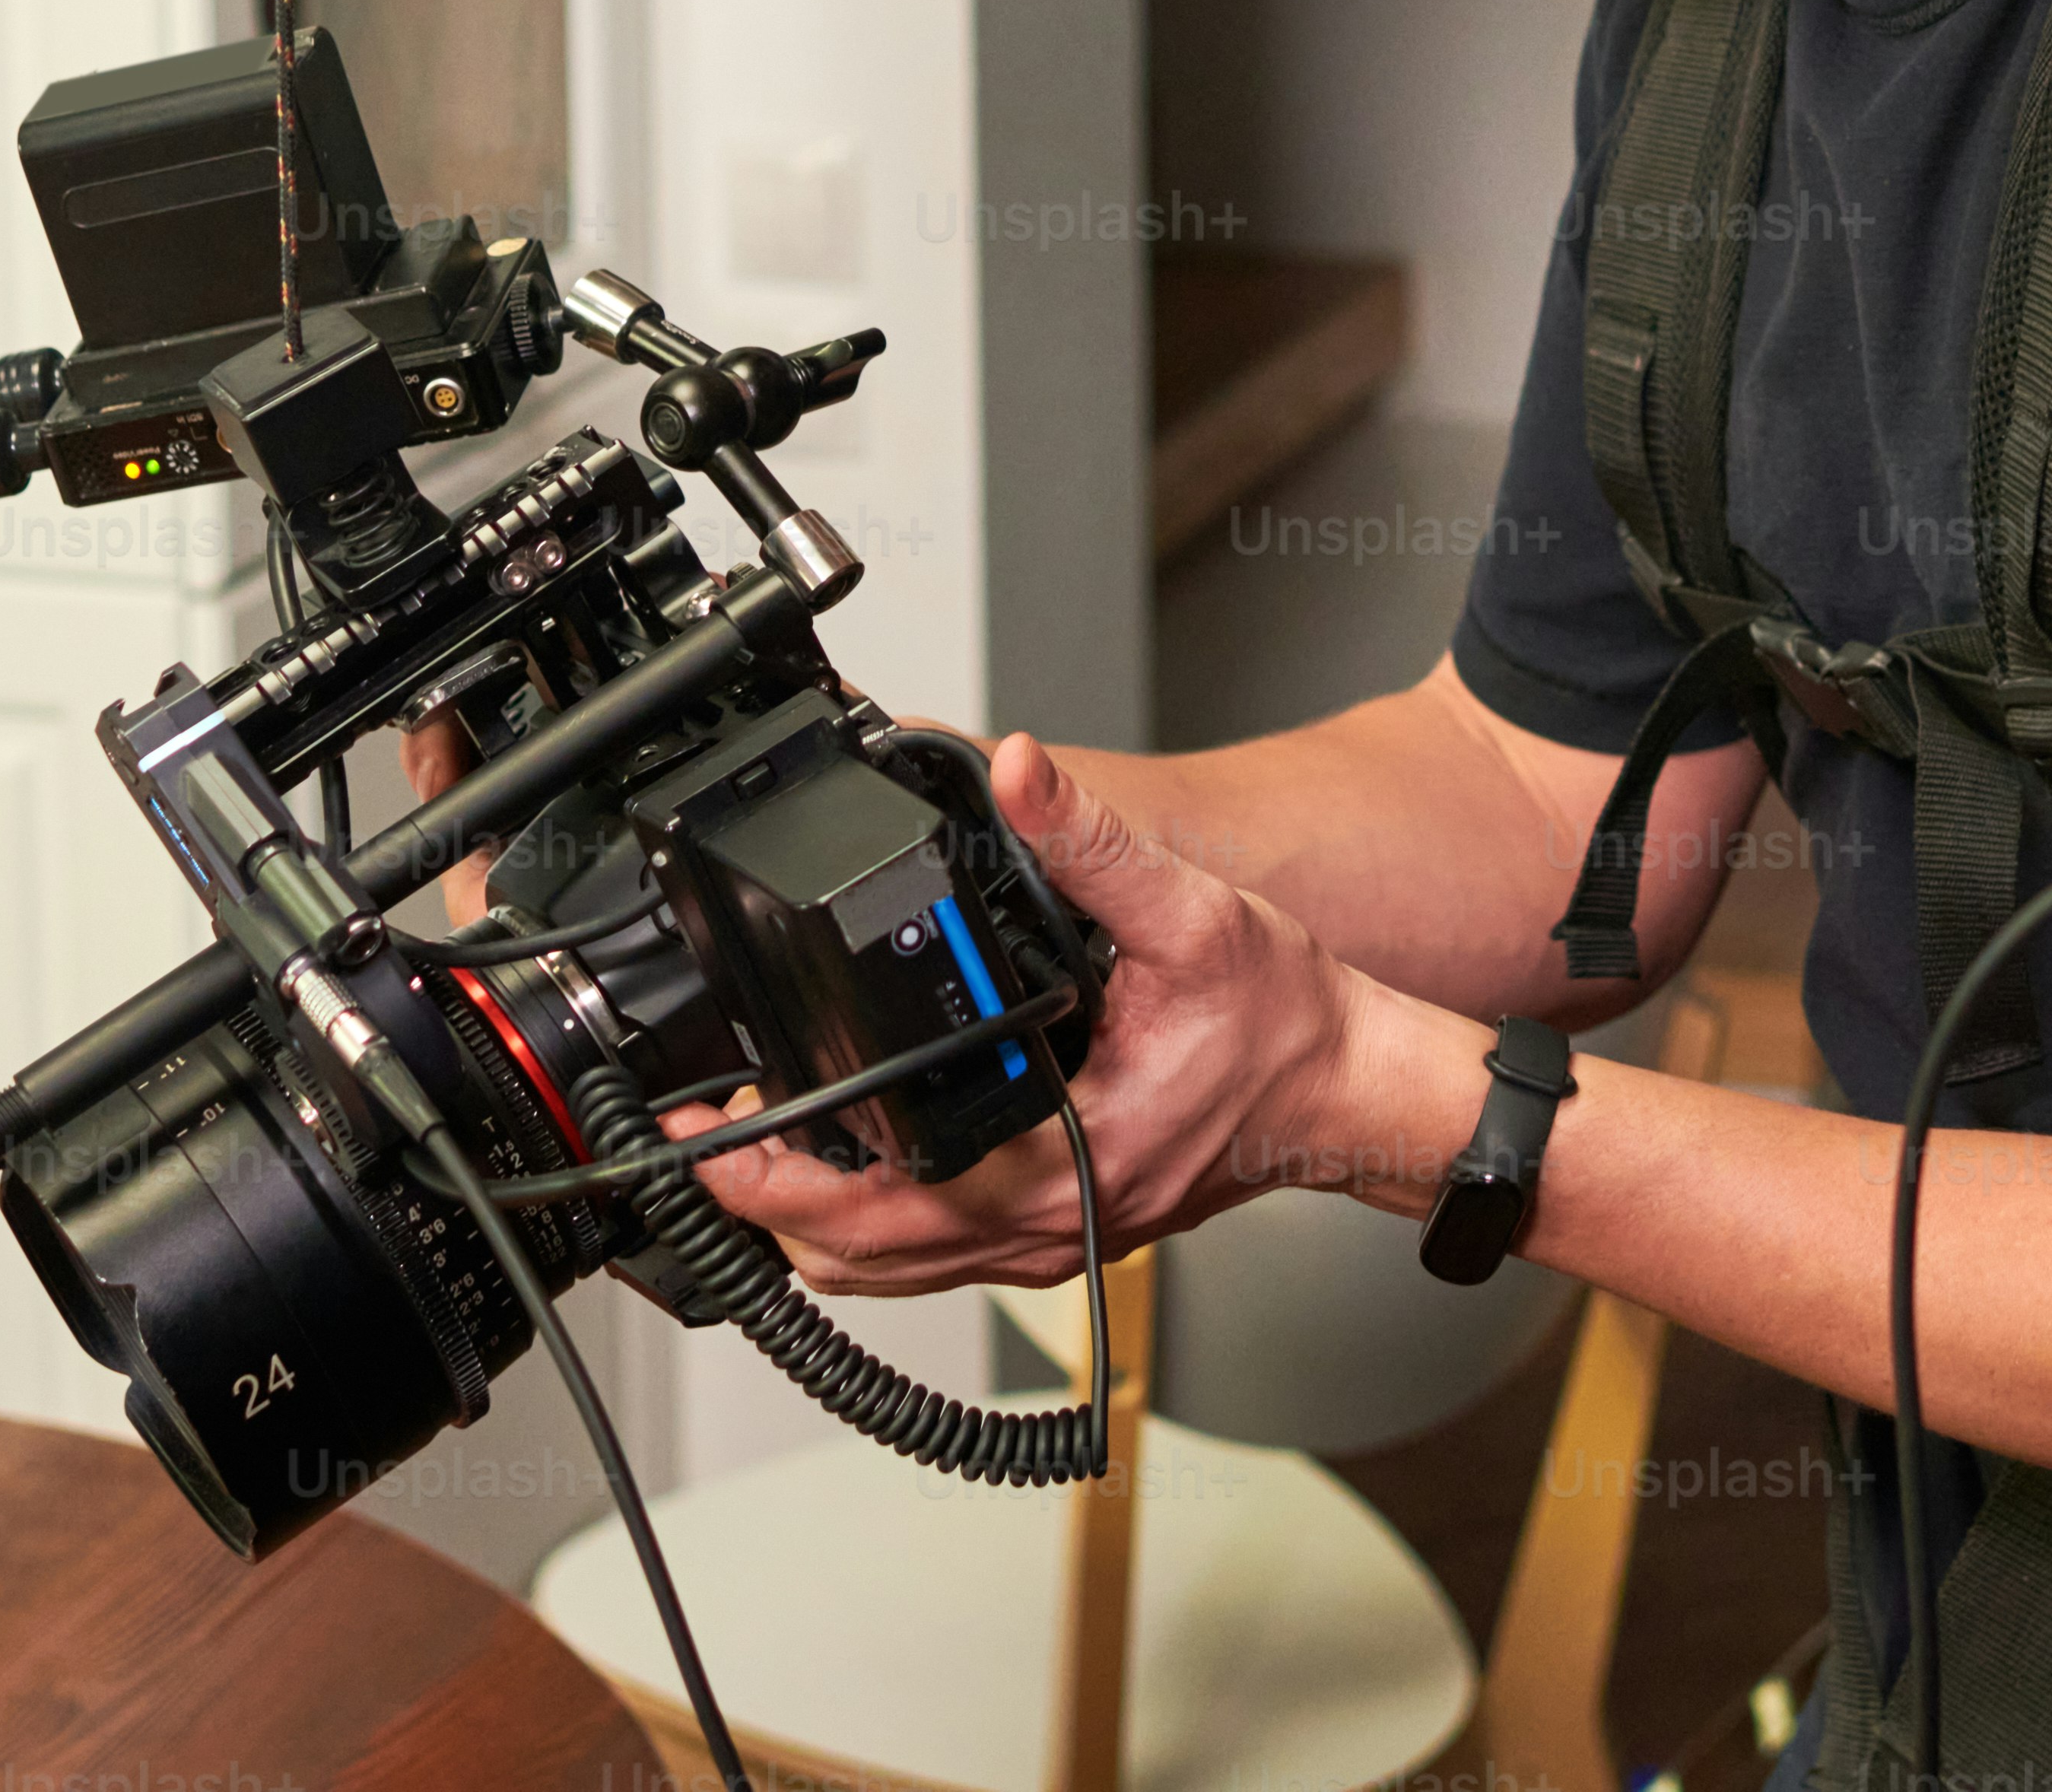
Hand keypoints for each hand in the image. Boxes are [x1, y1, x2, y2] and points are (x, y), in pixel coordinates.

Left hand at [690, 732, 1376, 1293]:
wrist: (1351, 1090)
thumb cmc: (1288, 1026)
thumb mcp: (1192, 914)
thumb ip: (1093, 843)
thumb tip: (1018, 774)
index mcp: (1073, 1158)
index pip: (891, 1205)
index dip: (783, 1179)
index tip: (715, 1133)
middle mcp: (1053, 1222)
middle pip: (864, 1261)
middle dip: (766, 1209)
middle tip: (700, 1141)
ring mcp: (1055, 1239)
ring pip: (893, 1276)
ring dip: (812, 1229)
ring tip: (749, 1158)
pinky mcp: (1061, 1231)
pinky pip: (936, 1260)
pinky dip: (871, 1235)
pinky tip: (843, 1175)